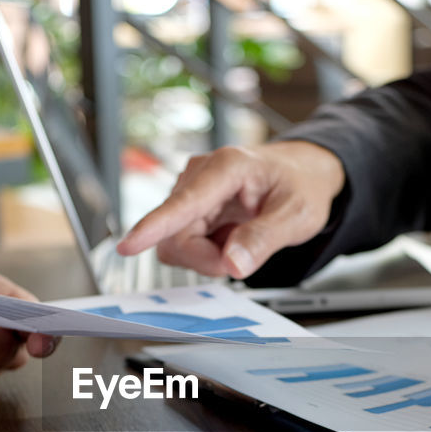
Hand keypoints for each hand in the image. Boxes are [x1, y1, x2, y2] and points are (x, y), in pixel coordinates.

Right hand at [116, 142, 344, 278]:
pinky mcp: (188, 207)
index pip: (185, 202)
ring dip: (205, 257)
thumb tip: (233, 264)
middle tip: (242, 259)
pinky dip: (206, 252)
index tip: (128, 246)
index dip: (155, 227)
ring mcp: (191, 191)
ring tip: (239, 242)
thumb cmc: (301, 185)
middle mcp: (201, 174)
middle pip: (177, 235)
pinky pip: (182, 243)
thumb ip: (264, 239)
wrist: (302, 174)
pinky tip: (229, 238)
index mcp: (228, 167)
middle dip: (206, 259)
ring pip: (176, 243)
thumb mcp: (298, 215)